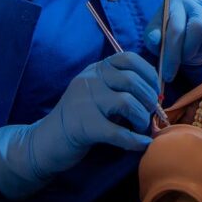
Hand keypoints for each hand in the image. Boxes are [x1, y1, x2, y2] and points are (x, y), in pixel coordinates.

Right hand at [0, 52, 158, 197]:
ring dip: (141, 118)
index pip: (128, 58)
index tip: (155, 90)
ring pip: (127, 103)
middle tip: (150, 113)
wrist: (45, 142)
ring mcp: (85, 102)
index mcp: (96, 70)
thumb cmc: (79, 118)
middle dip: (149, 98)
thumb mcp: (97, 93)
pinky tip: (142, 143)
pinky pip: (118, 132)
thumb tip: (155, 93)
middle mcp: (90, 80)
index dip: (148, 73)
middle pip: (131, 81)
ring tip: (140, 127)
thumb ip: (120, 87)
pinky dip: (135, 139)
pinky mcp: (84, 126)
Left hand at [144, 0, 201, 81]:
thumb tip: (155, 39)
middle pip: (199, 26)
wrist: (188, 27)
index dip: (172, 54)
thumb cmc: (169, 33)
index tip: (168, 74)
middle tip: (184, 59)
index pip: (176, 28)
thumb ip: (152, 38)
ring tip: (197, 51)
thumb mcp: (155, 35)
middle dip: (190, 50)